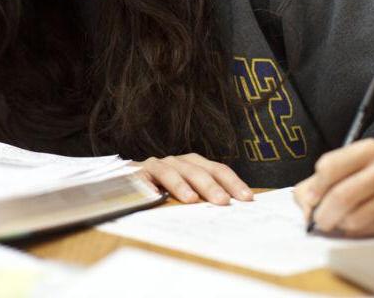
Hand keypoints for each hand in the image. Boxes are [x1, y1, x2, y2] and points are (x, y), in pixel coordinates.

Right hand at [136, 154, 253, 204]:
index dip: (233, 182)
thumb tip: (230, 211)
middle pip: (198, 169)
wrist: (126, 185)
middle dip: (212, 185)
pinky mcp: (138, 173)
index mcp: (194, 165)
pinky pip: (146, 177)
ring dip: (182, 184)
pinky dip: (152, 185)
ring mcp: (158, 165)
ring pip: (173, 170)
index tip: (248, 198)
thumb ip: (204, 198)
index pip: (217, 169)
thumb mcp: (187, 194)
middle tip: (224, 202)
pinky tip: (157, 196)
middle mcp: (178, 161)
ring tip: (192, 200)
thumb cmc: (163, 193)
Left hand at [294, 139, 373, 236]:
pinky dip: (355, 231)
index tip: (311, 198)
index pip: (331, 166)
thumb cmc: (368, 173)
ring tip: (339, 219)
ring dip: (339, 224)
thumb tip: (307, 208)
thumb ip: (315, 183)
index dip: (315, 187)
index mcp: (369, 149)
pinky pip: (368, 232)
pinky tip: (356, 222)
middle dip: (323, 213)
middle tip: (318, 220)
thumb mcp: (345, 166)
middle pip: (342, 196)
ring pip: (354, 218)